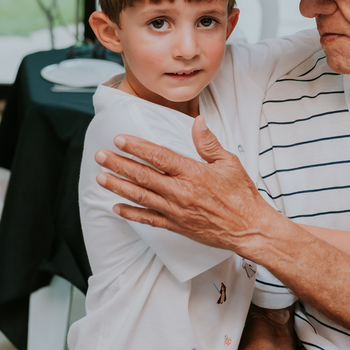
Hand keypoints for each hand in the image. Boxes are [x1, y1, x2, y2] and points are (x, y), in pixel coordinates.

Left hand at [93, 115, 275, 254]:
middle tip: (101, 156)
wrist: (248, 228)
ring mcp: (176, 210)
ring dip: (118, 186)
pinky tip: (116, 207)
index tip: (120, 140)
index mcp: (193, 173)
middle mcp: (180, 192)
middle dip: (119, 164)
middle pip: (143, 175)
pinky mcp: (176, 225)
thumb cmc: (241, 195)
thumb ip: (208, 143)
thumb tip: (198, 122)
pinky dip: (131, 214)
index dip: (137, 147)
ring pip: (140, 196)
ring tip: (101, 177)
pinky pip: (148, 219)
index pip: (159, 156)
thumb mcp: (229, 163)